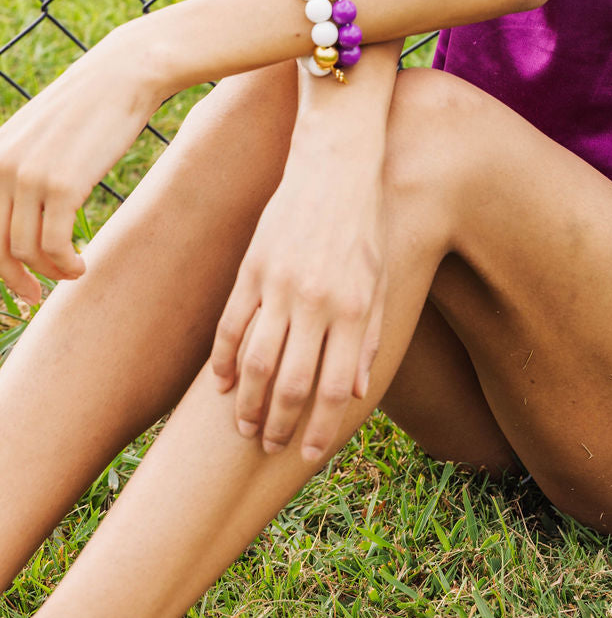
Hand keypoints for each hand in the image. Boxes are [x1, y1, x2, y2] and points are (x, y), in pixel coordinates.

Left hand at [0, 27, 161, 301]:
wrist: (125, 74)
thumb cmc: (88, 106)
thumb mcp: (37, 135)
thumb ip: (16, 169)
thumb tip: (14, 220)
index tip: (13, 282)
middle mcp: (0, 166)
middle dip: (13, 281)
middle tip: (34, 296)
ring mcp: (29, 176)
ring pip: (24, 251)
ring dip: (48, 272)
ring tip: (71, 271)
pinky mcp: (62, 184)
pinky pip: (54, 246)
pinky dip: (66, 265)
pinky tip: (81, 264)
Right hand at [210, 115, 386, 463]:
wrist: (337, 162)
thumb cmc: (367, 221)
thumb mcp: (383, 277)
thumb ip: (372, 335)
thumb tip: (358, 390)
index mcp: (354, 307)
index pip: (335, 387)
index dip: (320, 428)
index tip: (308, 455)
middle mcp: (317, 302)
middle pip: (289, 383)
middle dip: (278, 425)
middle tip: (269, 447)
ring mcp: (280, 284)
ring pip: (255, 362)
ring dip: (247, 404)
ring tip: (244, 428)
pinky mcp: (253, 267)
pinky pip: (231, 325)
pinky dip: (223, 360)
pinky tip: (222, 384)